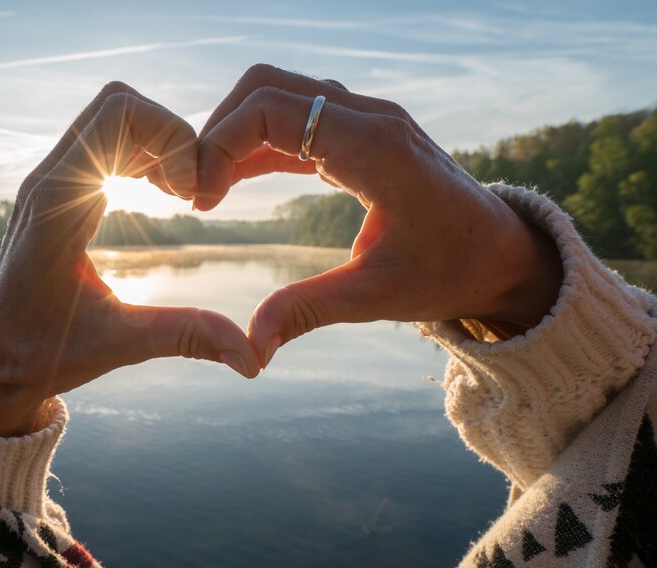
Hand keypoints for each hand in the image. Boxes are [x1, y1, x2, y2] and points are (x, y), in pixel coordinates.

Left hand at [0, 83, 259, 436]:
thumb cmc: (43, 356)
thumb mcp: (121, 345)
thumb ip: (187, 337)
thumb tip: (253, 358)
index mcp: (56, 205)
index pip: (119, 114)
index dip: (172, 139)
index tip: (190, 196)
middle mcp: (47, 180)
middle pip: (117, 103)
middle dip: (170, 134)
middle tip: (191, 192)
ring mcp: (48, 181)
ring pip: (110, 117)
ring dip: (157, 142)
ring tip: (181, 194)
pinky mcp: (56, 191)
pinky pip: (102, 142)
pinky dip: (141, 153)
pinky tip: (162, 194)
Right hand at [195, 65, 562, 365]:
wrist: (504, 255)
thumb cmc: (450, 272)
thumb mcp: (375, 296)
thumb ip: (306, 310)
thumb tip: (249, 349)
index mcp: (373, 148)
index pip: (271, 109)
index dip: (220, 145)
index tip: (200, 198)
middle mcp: (370, 118)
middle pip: (267, 86)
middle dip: (218, 131)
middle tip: (195, 190)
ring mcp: (368, 119)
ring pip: (278, 94)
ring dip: (236, 133)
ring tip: (206, 190)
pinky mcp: (364, 133)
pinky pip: (298, 119)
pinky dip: (259, 143)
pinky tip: (232, 183)